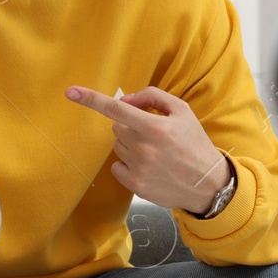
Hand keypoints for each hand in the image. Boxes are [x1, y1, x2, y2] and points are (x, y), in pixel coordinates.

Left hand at [65, 85, 231, 213]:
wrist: (207, 183)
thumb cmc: (194, 143)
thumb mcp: (182, 111)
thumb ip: (153, 97)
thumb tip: (126, 100)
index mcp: (155, 126)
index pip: (116, 109)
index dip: (91, 99)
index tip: (70, 92)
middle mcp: (144, 147)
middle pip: (116, 128)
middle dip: (129, 127)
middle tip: (151, 134)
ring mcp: (138, 168)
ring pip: (117, 147)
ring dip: (130, 145)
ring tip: (154, 152)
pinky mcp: (136, 185)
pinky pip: (116, 167)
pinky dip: (127, 164)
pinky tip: (148, 167)